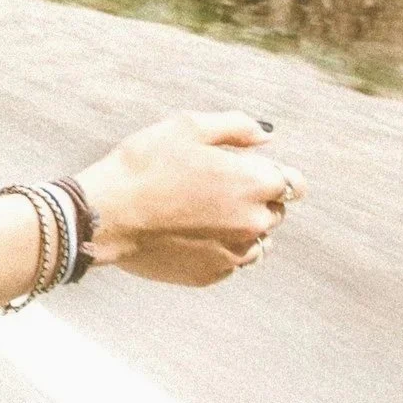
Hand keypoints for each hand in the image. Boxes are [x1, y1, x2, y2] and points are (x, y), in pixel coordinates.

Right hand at [73, 110, 304, 285]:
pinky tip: (188, 234)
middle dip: (255, 199)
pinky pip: (230, 261)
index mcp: (254, 183)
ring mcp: (234, 253)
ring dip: (240, 227)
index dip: (275, 174)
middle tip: (212, 188)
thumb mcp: (188, 127)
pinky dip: (218, 248)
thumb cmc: (145, 165)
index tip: (251, 170)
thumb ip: (237, 127)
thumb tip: (267, 136)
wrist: (107, 214)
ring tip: (201, 214)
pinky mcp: (212, 275)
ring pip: (256, 241)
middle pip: (275, 212)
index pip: (295, 184)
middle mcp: (254, 223)